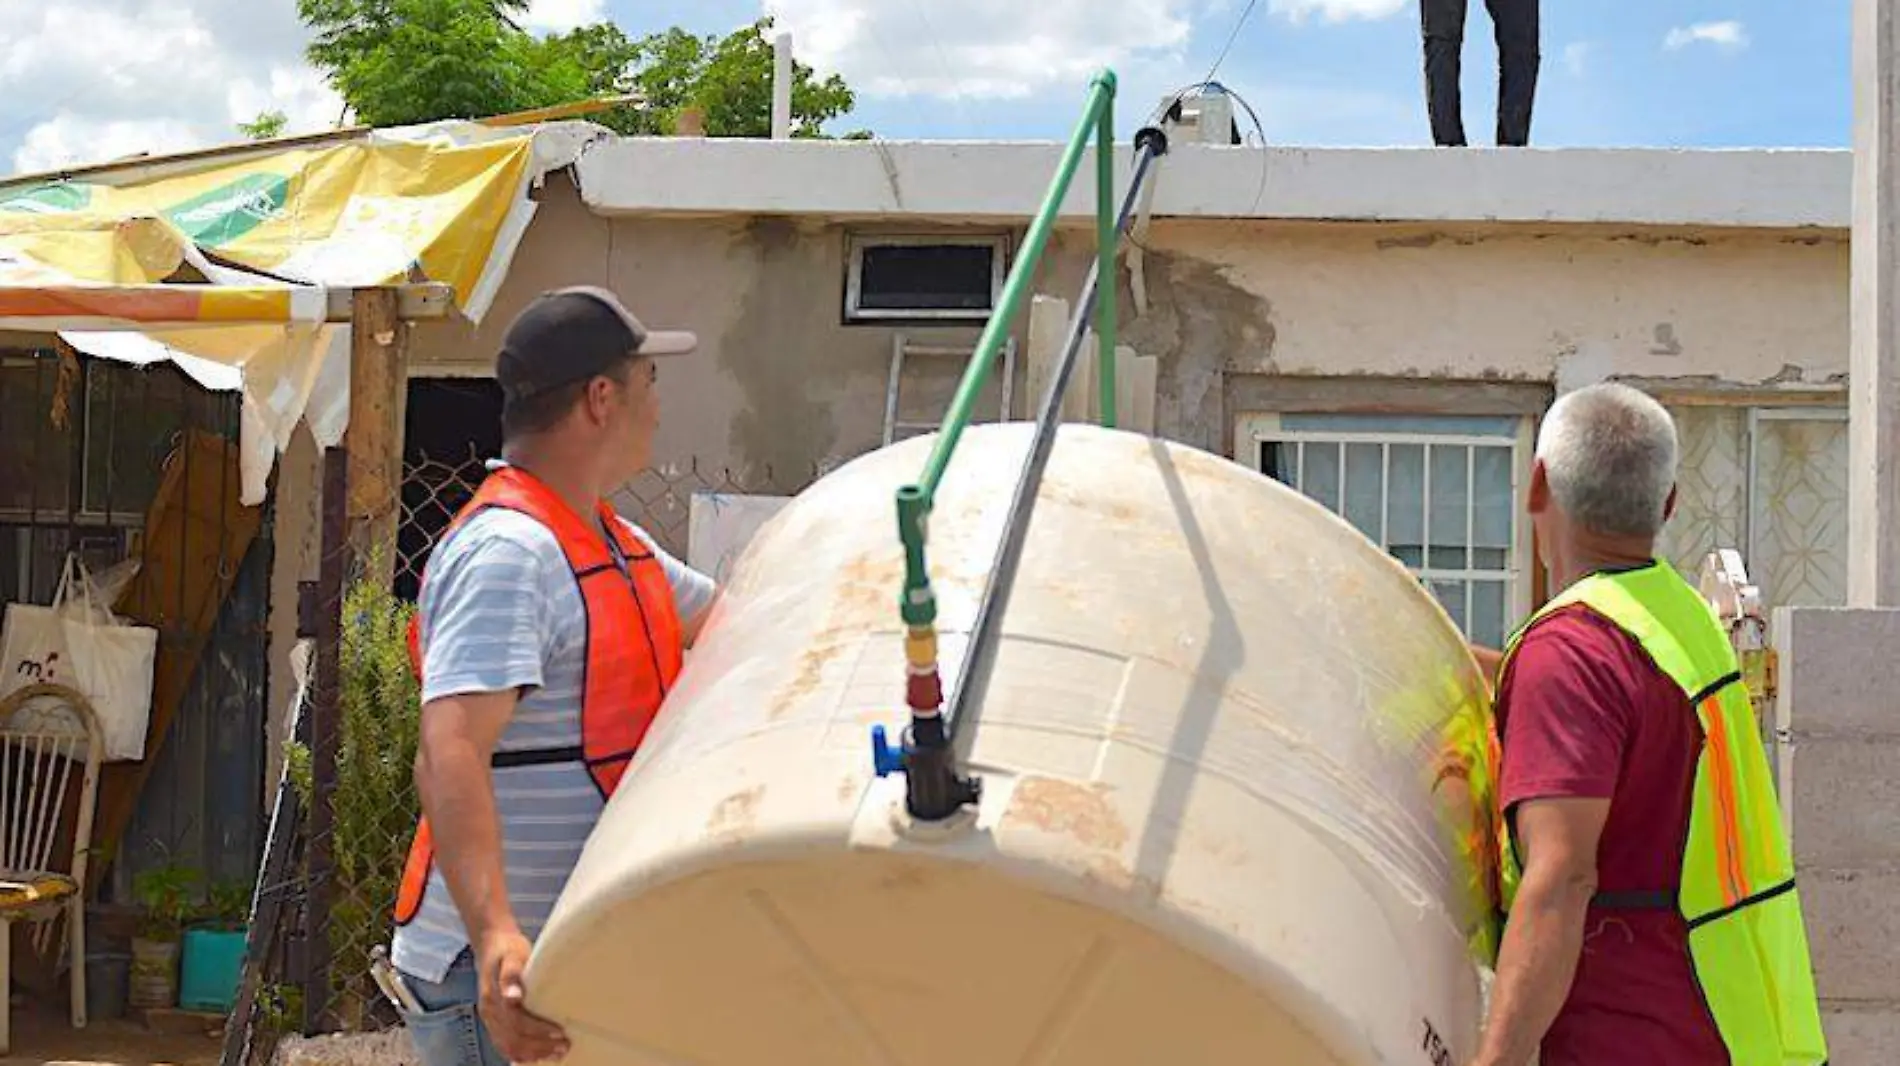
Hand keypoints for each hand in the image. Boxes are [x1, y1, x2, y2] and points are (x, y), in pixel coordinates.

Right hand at [477, 929, 569, 1062]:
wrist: (492, 945)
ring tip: (556, 1055)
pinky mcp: (494, 1022)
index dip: (539, 1031)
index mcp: (495, 997)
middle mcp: (490, 1012)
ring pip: (508, 1046)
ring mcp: (490, 1019)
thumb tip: (513, 996)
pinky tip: (536, 1058)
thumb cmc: (508, 949)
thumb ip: (511, 975)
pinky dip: (520, 1055)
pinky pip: (504, 1045)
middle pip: (514, 1039)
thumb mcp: (512, 954)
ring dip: (532, 1054)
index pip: (518, 1022)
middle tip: (564, 1047)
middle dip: (540, 1047)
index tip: (560, 1034)